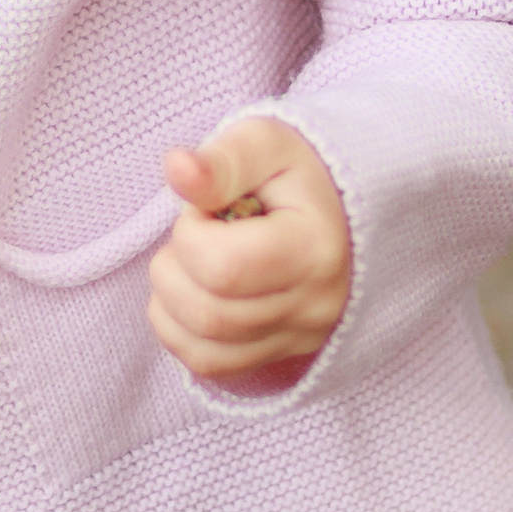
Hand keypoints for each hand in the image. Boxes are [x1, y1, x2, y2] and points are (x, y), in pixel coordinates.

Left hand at [150, 115, 353, 379]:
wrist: (342, 205)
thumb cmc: (297, 171)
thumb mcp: (266, 145)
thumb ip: (223, 160)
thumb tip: (176, 169)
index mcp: (316, 249)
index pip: (223, 268)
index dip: (191, 233)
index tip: (207, 207)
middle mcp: (315, 306)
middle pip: (209, 314)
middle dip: (175, 267)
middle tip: (197, 232)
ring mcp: (301, 337)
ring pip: (203, 349)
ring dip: (170, 300)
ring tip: (193, 260)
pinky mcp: (283, 353)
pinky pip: (210, 365)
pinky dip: (179, 331)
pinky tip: (189, 292)